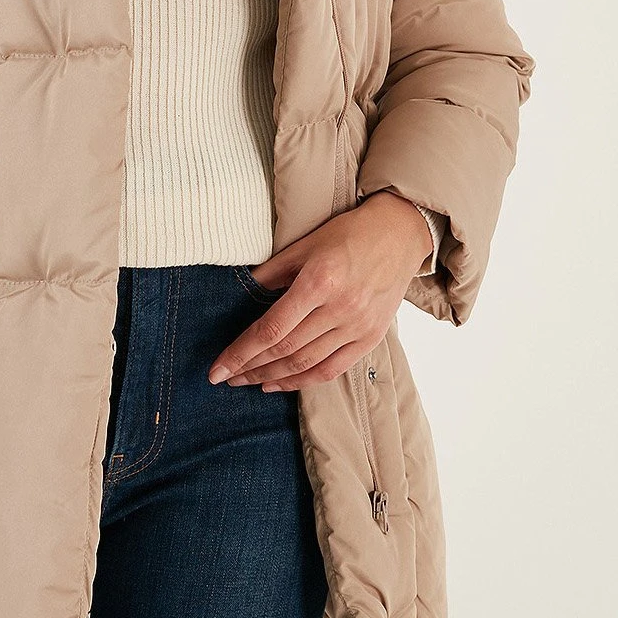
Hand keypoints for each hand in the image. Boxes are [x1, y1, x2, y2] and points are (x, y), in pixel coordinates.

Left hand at [207, 193, 433, 390]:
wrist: (399, 233)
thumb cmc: (348, 233)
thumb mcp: (304, 244)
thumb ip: (272, 272)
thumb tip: (240, 292)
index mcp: (319, 282)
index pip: (270, 329)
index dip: (240, 352)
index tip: (217, 369)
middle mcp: (339, 308)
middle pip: (285, 350)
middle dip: (249, 367)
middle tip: (225, 378)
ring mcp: (358, 326)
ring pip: (306, 364)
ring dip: (271, 376)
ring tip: (247, 381)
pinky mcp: (371, 338)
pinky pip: (332, 369)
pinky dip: (303, 381)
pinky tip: (279, 383)